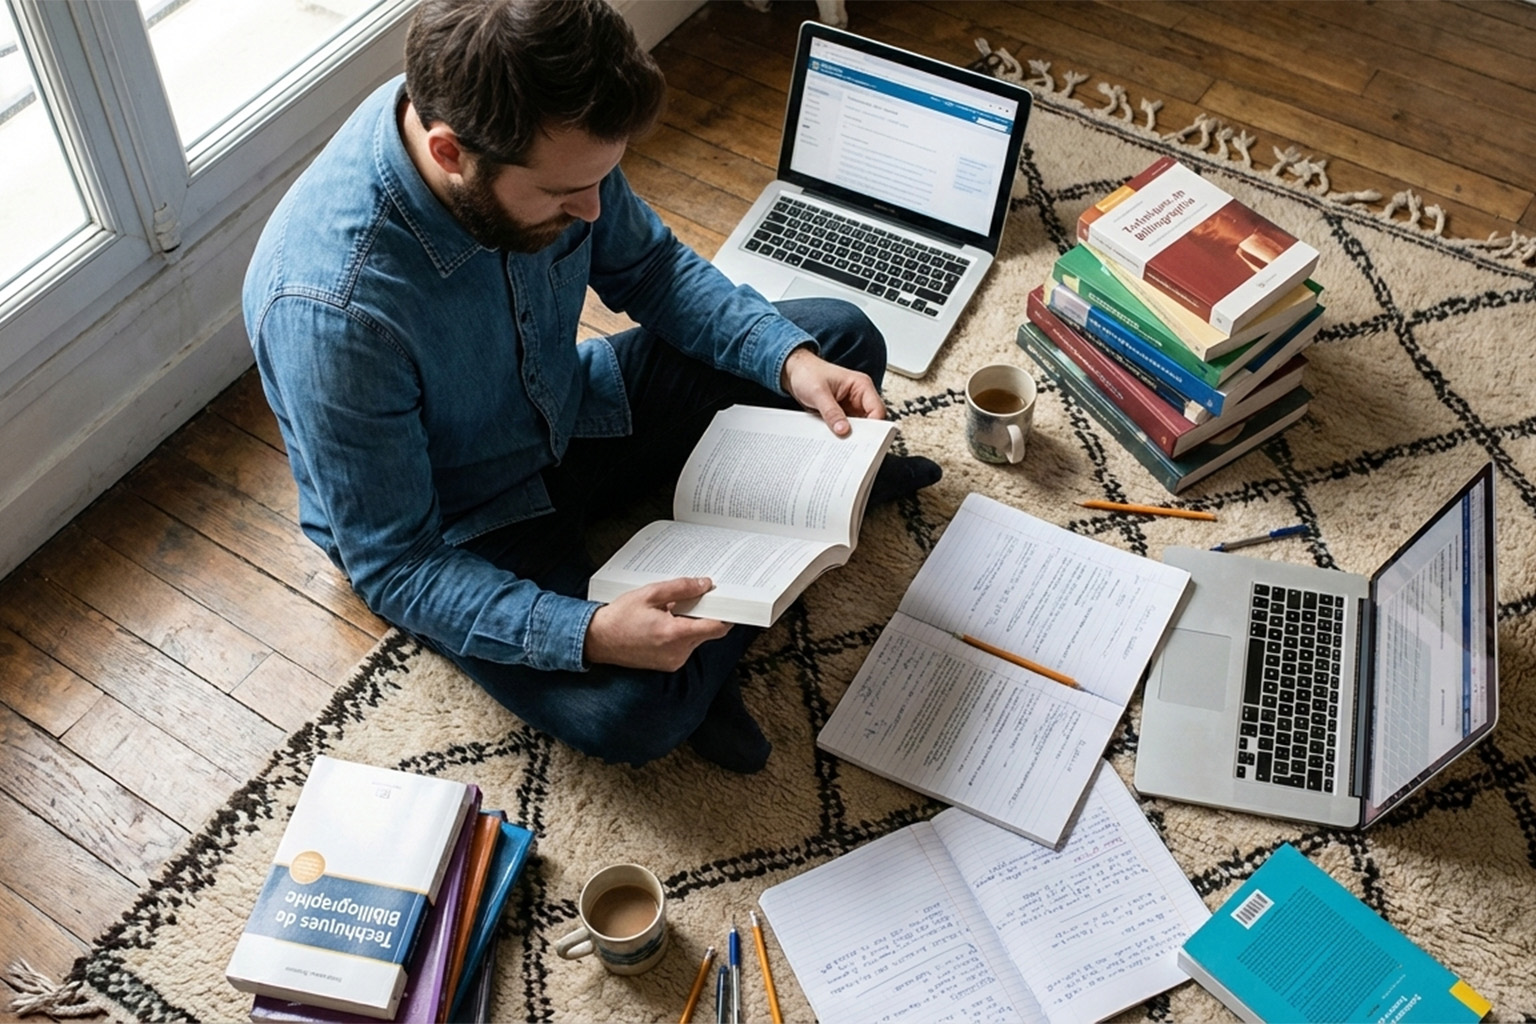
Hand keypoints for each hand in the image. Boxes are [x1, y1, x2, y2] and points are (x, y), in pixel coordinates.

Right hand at [584, 577, 731, 670]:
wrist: (598, 640)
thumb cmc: (619, 617)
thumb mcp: (650, 594)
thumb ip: (681, 588)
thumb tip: (704, 584)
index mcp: (675, 634)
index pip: (716, 627)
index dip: (725, 613)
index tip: (727, 602)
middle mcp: (678, 652)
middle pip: (708, 632)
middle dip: (704, 614)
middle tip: (692, 599)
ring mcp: (674, 661)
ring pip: (696, 639)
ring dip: (690, 624)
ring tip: (669, 612)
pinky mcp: (668, 665)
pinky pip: (685, 647)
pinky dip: (681, 634)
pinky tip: (664, 623)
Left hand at [780, 346, 884, 435]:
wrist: (794, 372)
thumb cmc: (807, 373)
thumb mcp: (818, 393)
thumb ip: (831, 412)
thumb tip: (843, 430)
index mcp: (861, 386)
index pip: (877, 410)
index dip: (874, 426)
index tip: (865, 439)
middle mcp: (860, 397)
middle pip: (871, 421)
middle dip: (863, 434)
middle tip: (852, 445)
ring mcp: (851, 407)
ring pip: (859, 427)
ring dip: (851, 436)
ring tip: (841, 444)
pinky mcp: (842, 414)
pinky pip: (847, 428)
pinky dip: (842, 435)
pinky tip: (835, 441)